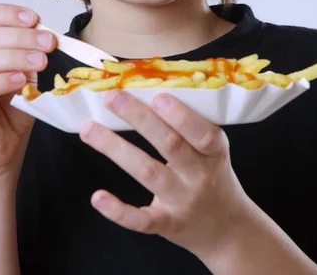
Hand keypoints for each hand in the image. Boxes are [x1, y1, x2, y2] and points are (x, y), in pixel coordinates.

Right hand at [0, 3, 56, 176]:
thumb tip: (44, 31)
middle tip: (48, 42)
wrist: (3, 144)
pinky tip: (21, 80)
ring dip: (14, 56)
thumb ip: (29, 49)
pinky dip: (1, 80)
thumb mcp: (25, 68)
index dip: (7, 13)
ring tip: (41, 62)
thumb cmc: (11, 104)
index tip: (35, 18)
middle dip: (20, 36)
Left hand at [80, 90, 251, 259]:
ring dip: (116, 149)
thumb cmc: (212, 176)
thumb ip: (189, 126)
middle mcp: (200, 177)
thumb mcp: (213, 151)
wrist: (227, 230)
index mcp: (214, 153)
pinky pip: (142, 220)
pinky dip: (118, 210)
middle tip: (113, 97)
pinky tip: (97, 196)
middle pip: (170, 145)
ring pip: (148, 173)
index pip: (204, 134)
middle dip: (140, 119)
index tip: (158, 96)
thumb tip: (148, 88)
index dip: (182, 116)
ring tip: (89, 129)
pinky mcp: (167, 224)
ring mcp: (183, 202)